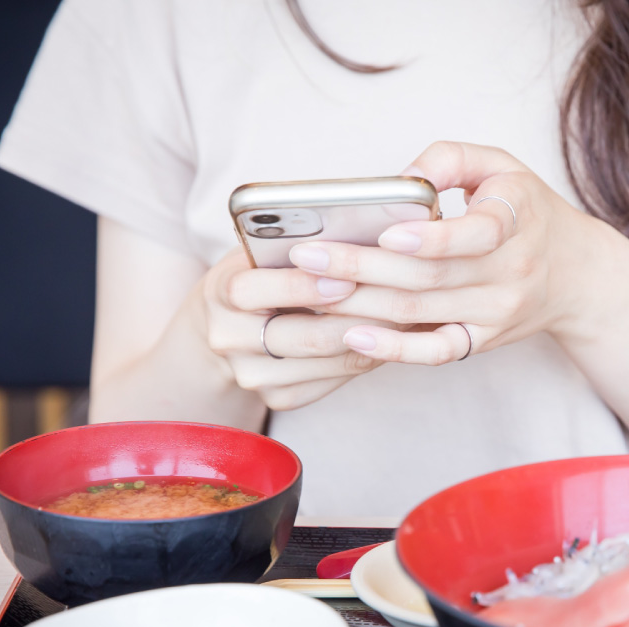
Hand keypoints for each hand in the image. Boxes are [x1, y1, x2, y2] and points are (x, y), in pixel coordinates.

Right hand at [200, 247, 396, 410]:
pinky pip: (334, 381)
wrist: (226, 329)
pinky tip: (391, 336)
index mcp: (220, 293)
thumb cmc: (258, 274)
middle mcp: (230, 340)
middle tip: (402, 299)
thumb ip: (296, 243)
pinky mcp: (279, 398)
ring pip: (328, 362)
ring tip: (409, 314)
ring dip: (374, 338)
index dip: (303, 286)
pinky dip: (367, 356)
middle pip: (304, 337)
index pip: (253, 291)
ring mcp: (253, 376)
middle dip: (359, 317)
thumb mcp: (262, 251)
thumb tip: (365, 226)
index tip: (347, 277)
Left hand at [288, 141, 625, 363]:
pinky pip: (437, 352)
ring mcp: (495, 313)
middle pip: (429, 277)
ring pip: (421, 313)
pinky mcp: (482, 341)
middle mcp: (509, 273)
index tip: (386, 235)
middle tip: (307, 257)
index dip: (431, 238)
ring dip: (362, 305)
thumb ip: (452, 159)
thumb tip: (400, 178)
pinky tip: (354, 337)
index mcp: (517, 219)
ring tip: (311, 291)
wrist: (577, 275)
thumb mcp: (502, 167)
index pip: (477, 235)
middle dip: (362, 268)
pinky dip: (395, 349)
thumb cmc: (527, 211)